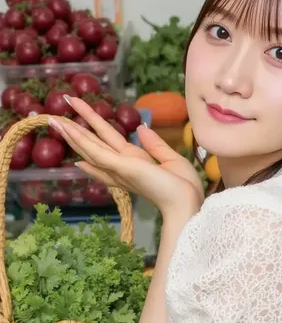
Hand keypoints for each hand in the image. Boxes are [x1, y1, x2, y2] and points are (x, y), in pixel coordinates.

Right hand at [49, 96, 203, 215]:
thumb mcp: (171, 160)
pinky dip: (81, 139)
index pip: (108, 156)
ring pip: (90, 146)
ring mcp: (119, 167)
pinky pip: (96, 150)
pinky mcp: (121, 166)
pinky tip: (68, 130)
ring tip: (54, 120)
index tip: (78, 148)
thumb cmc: (183, 187)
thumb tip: (141, 128)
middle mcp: (122, 167)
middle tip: (56, 120)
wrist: (186, 203)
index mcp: (134, 165)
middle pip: (94, 146)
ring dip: (71, 133)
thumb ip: (155, 145)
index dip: (91, 151)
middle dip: (76, 133)